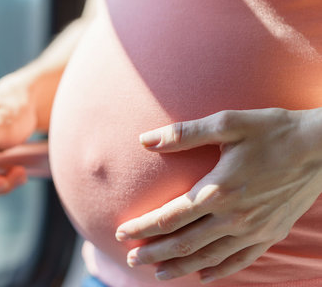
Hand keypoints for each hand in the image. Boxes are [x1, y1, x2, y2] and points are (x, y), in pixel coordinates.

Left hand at [115, 108, 321, 282]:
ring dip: (180, 266)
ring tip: (158, 273)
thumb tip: (145, 139)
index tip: (121, 234)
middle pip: (184, 243)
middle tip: (131, 259)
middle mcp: (234, 216)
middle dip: (154, 253)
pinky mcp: (271, 233)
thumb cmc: (272, 130)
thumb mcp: (227, 123)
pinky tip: (203, 275)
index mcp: (218, 190)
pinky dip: (219, 270)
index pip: (169, 217)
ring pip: (209, 256)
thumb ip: (183, 134)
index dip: (143, 228)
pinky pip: (240, 260)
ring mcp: (254, 229)